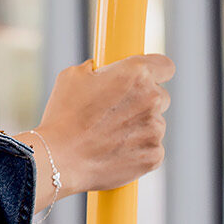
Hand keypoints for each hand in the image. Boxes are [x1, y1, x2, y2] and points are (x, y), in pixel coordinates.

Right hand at [24, 55, 173, 205]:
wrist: (59, 158)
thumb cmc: (63, 115)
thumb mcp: (73, 76)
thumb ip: (97, 68)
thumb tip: (103, 70)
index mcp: (136, 73)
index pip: (165, 65)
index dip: (155, 71)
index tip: (146, 78)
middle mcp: (152, 99)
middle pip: (160, 96)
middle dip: (143, 101)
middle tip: (117, 110)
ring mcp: (155, 129)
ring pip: (155, 124)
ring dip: (139, 127)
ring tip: (109, 135)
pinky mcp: (154, 156)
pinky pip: (152, 148)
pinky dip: (137, 150)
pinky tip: (114, 152)